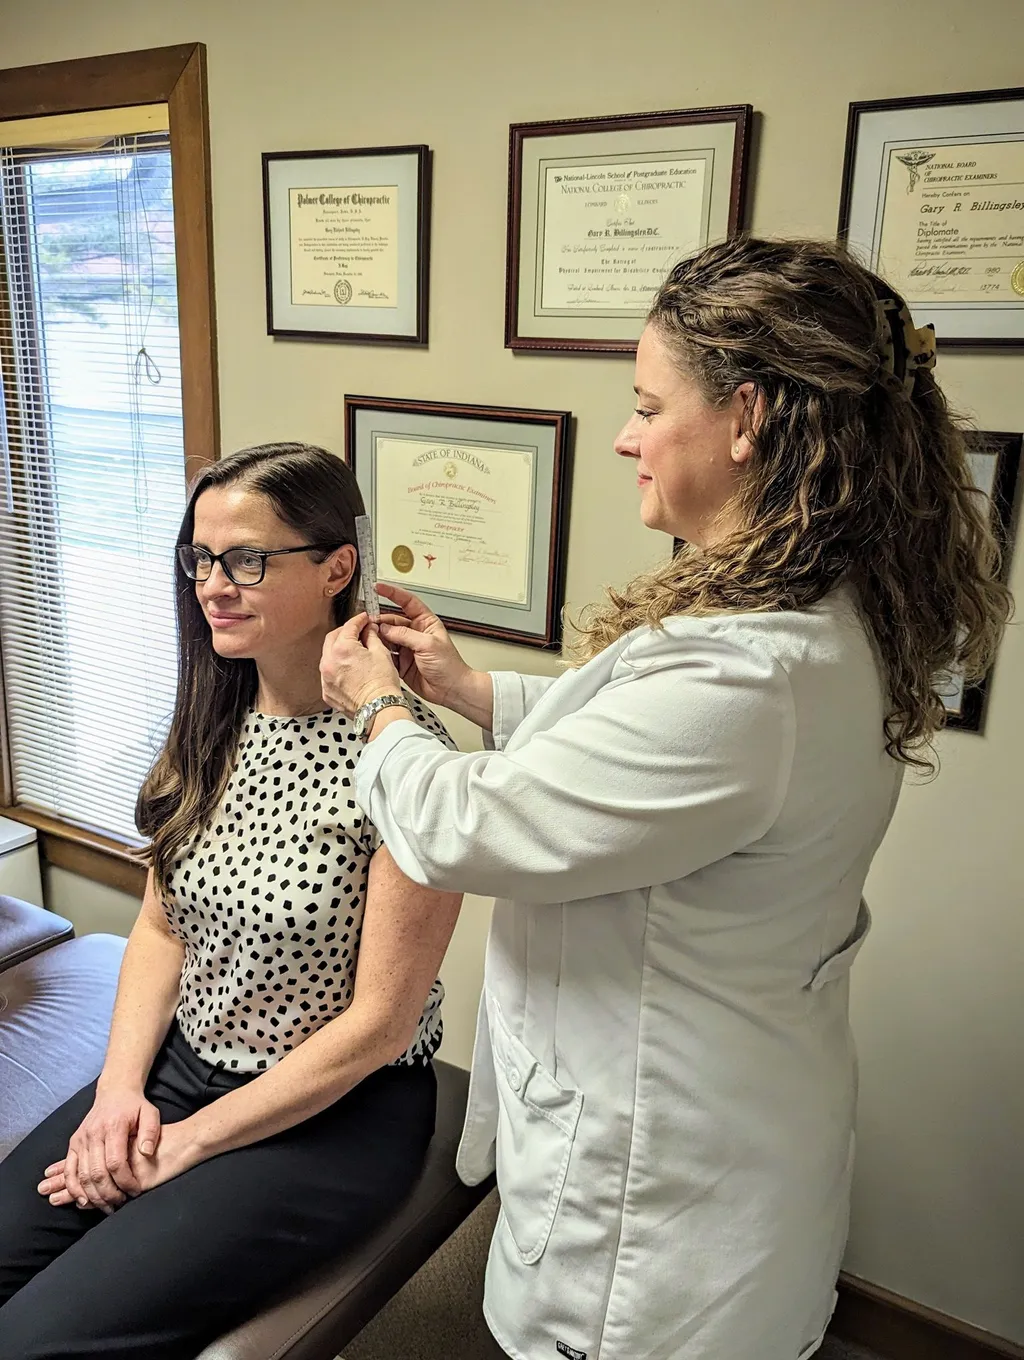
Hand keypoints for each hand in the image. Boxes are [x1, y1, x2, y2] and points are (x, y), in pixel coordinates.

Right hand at [38, 1086, 161, 1212]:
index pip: (116, 1162)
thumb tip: (146, 1152)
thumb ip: (151, 1132)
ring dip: (92, 1195)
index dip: (125, 1181)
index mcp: (114, 1126)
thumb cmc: (135, 1105)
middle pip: (97, 1173)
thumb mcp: (150, 1113)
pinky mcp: (74, 1143)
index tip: (135, 1191)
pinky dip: (74, 1188)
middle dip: (109, 1193)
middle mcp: (94, 1133)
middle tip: (121, 1204)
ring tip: (106, 1206)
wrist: (115, 1091)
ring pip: (81, 1175)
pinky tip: (84, 1200)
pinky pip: (69, 1170)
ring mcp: (81, 1139)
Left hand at [321, 613, 401, 717]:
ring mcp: (325, 678)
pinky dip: (336, 667)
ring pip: (328, 655)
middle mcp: (329, 662)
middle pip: (333, 638)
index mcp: (342, 649)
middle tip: (358, 632)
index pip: (348, 626)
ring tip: (354, 651)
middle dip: (345, 632)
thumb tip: (369, 630)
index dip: (358, 620)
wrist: (379, 709)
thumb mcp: (381, 653)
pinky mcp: (327, 691)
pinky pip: (328, 673)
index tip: (363, 619)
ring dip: (338, 650)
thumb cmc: (382, 685)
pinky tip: (349, 669)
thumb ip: (372, 637)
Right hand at [375, 583, 474, 709]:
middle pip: (392, 621)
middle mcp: (415, 633)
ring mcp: (407, 648)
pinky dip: (379, 652)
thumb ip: (405, 635)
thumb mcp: (428, 645)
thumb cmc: (449, 666)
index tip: (378, 587)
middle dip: (380, 621)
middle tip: (369, 623)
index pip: (407, 602)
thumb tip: (386, 628)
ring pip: (387, 637)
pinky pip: (386, 654)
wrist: (451, 690)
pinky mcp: (401, 662)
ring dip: (378, 637)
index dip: (392, 593)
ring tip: (369, 638)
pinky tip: (374, 652)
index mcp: (425, 623)